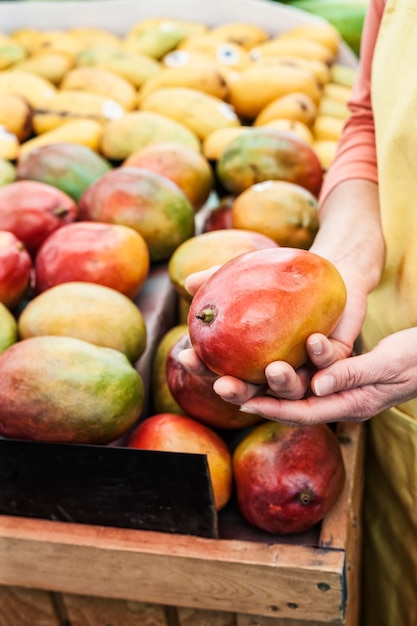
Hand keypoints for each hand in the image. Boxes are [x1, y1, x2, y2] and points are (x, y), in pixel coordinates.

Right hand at [181, 259, 368, 403]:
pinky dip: (322, 355)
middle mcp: (277, 373)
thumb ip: (220, 279)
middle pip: (255, 393)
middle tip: (223, 385)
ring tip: (275, 369)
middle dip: (238, 393)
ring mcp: (307, 370)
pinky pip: (331, 364)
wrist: (330, 270)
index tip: (188, 357)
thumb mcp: (249, 275)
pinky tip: (314, 340)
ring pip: (295, 389)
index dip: (202, 368)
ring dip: (284, 384)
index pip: (221, 370)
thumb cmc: (281, 279)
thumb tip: (189, 282)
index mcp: (252, 361)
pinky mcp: (337, 362)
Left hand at [231, 328, 416, 423]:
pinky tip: (261, 360)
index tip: (243, 404)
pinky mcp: (336, 375)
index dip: (273, 409)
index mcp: (352, 405)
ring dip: (263, 385)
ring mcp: (338, 389)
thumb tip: (318, 385)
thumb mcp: (388, 364)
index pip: (306, 413)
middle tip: (223, 388)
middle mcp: (339, 401)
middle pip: (291, 405)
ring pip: (294, 391)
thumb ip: (354, 374)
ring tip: (232, 375)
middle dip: (258, 398)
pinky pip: (304, 377)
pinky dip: (282, 371)